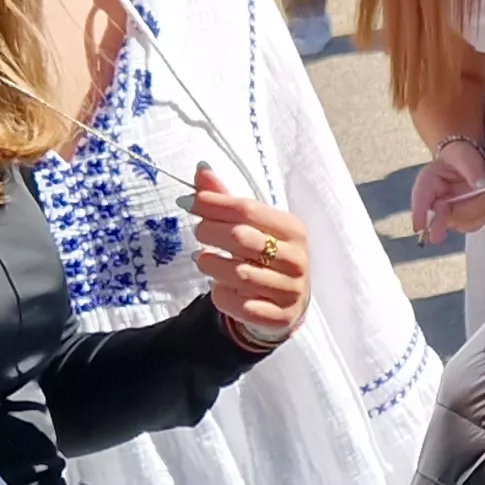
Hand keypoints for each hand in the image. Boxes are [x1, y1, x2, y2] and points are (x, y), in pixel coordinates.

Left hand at [188, 163, 311, 345]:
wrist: (287, 303)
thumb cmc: (264, 256)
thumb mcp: (251, 226)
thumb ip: (225, 199)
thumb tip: (201, 169)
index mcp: (292, 229)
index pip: (247, 209)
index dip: (213, 204)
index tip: (187, 202)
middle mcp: (297, 259)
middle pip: (240, 238)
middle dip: (210, 233)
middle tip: (199, 235)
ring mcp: (291, 290)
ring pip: (238, 274)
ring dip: (212, 266)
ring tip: (205, 260)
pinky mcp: (280, 316)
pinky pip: (240, 305)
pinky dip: (222, 296)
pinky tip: (221, 288)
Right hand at [408, 137, 484, 246]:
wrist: (468, 161)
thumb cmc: (461, 156)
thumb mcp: (465, 157)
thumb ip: (473, 171)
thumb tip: (481, 187)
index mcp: (428, 181)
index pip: (421, 197)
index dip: (419, 213)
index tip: (418, 227)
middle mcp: (435, 200)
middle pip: (437, 216)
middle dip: (440, 224)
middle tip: (436, 237)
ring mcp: (447, 212)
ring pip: (458, 222)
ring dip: (474, 212)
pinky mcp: (460, 218)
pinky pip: (471, 224)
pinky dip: (481, 215)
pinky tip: (484, 203)